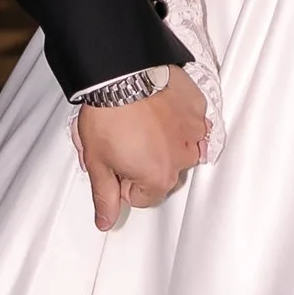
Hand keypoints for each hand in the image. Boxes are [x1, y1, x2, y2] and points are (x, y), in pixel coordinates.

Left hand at [75, 72, 209, 230]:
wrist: (120, 73)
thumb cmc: (109, 113)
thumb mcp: (97, 161)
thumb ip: (104, 196)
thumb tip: (105, 221)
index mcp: (158, 177)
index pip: (141, 196)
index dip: (121, 180)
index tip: (114, 161)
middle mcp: (182, 157)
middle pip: (162, 172)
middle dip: (144, 161)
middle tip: (123, 139)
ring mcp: (193, 130)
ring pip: (179, 146)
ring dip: (163, 140)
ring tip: (140, 122)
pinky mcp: (197, 106)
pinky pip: (189, 120)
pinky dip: (176, 117)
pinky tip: (156, 108)